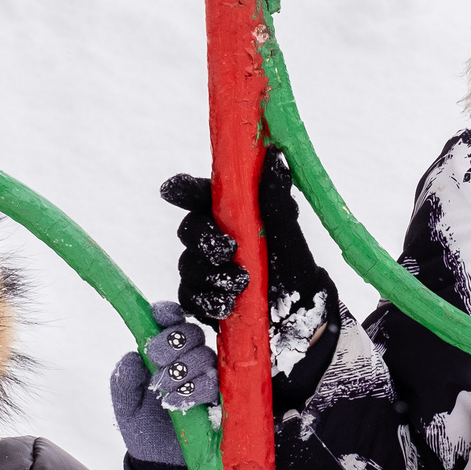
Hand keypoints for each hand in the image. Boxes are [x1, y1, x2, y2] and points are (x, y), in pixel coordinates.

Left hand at [110, 303, 218, 469]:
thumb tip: (132, 357)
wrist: (159, 462)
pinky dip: (194, 389)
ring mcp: (203, 378)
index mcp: (162, 353)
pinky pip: (214, 383)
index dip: (167, 313)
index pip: (169, 320)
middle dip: (173, 342)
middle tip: (157, 360)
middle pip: (191, 332)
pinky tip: (176, 402)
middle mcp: (185, 360)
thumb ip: (124, 379)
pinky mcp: (217, 398)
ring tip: (164, 390)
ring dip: (182, 369)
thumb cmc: (143, 427)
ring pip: (204, 355)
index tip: (160, 318)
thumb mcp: (124, 404)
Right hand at [159, 151, 328, 325]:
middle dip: (204, 239)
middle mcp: (213, 237)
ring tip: (241, 284)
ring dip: (212, 275)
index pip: (199, 194)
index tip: (172, 192)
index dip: (182, 190)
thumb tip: (273, 157)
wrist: (299, 312)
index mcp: (230, 213)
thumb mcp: (287, 233)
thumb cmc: (293, 266)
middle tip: (228, 250)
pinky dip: (206, 301)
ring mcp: (204, 268)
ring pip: (187, 266)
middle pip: (188, 229)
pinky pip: (189, 297)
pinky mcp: (201, 298)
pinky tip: (227, 305)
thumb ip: (275, 200)